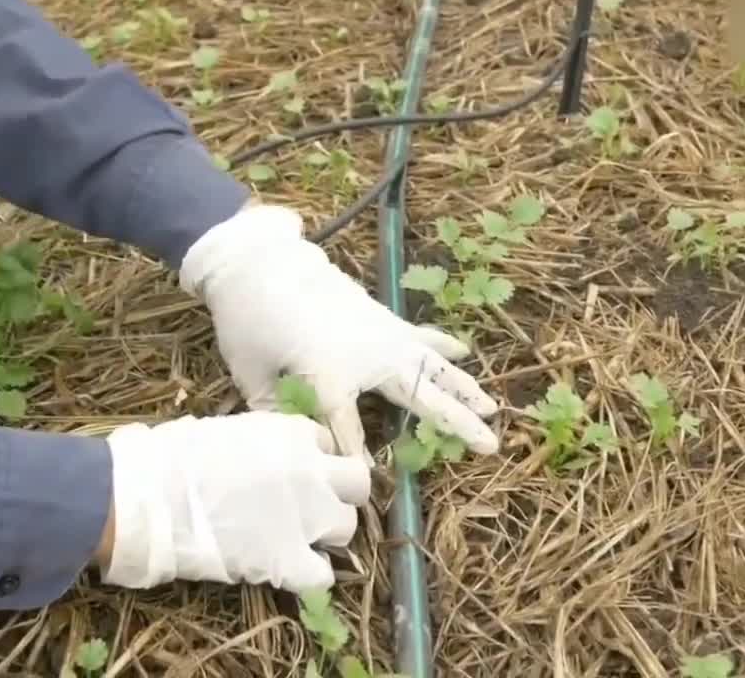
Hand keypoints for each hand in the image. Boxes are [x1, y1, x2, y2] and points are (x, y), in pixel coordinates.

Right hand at [100, 412, 369, 592]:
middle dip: (338, 495)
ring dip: (326, 534)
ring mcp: (307, 518)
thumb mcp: (229, 430)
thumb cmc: (175, 456)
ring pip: (347, 528)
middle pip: (357, 483)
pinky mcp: (290, 560)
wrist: (152, 496)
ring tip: (295, 540)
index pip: (326, 444)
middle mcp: (313, 472)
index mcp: (294, 434)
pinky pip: (324, 575)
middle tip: (311, 507)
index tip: (293, 473)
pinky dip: (311, 576)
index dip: (312, 460)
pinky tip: (289, 571)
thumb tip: (262, 456)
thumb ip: (262, 442)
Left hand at [179, 204, 498, 462]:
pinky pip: (420, 336)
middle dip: (455, 423)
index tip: (365, 483)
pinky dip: (443, 344)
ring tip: (494, 409)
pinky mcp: (382, 318)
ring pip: (433, 366)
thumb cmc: (250, 321)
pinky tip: (464, 351)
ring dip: (464, 388)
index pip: (348, 431)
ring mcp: (381, 334)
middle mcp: (369, 355)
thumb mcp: (253, 374)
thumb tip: (299, 443)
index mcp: (331, 375)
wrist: (261, 263)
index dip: (355, 458)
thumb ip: (277, 413)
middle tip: (489, 446)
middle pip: (420, 396)